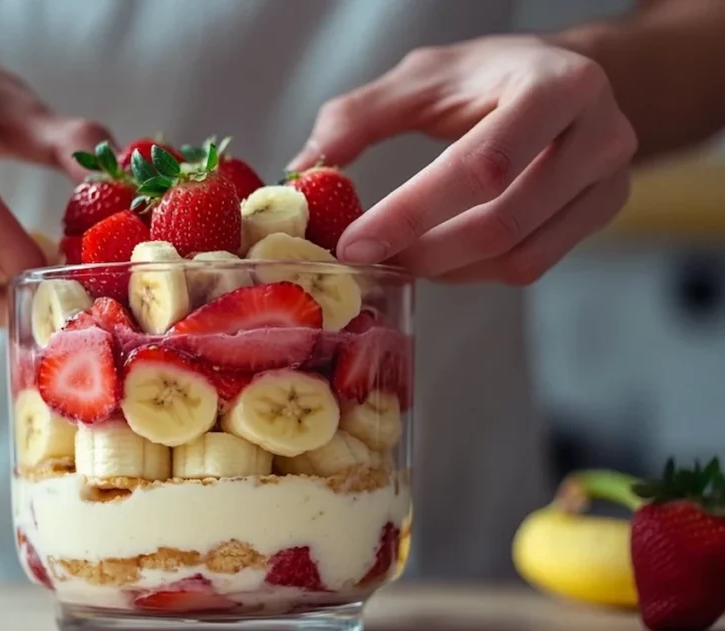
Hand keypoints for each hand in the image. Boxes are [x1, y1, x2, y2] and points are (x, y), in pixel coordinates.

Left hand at [290, 36, 637, 284]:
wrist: (566, 81)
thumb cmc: (488, 78)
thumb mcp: (424, 78)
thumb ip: (359, 115)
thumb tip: (300, 169)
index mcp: (554, 85)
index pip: (481, 166)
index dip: (410, 212)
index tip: (352, 243)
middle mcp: (598, 134)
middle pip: (503, 222)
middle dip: (424, 251)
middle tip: (367, 261)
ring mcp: (608, 181)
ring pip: (520, 255)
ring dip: (447, 270)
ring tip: (399, 258)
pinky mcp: (601, 215)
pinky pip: (532, 265)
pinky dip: (475, 273)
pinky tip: (439, 258)